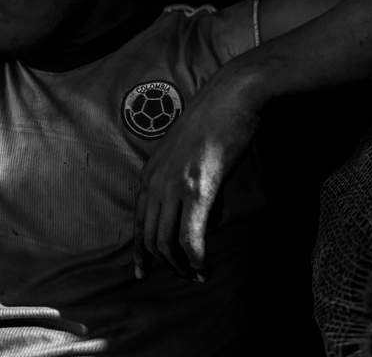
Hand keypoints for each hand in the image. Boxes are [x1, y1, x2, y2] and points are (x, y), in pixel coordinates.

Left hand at [133, 66, 263, 280]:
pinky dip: (197, 259)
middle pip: (151, 238)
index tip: (144, 271)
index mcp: (151, 171)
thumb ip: (187, 182)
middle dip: (166, 264)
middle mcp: (156, 181)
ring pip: (167, 243)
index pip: (139, 222)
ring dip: (182, 266)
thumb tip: (202, 216)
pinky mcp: (198, 190)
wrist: (232, 96)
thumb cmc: (217, 119)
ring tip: (199, 275)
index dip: (140, 251)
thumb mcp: (189, 152)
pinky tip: (206, 266)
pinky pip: (190, 239)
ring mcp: (175, 186)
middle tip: (185, 276)